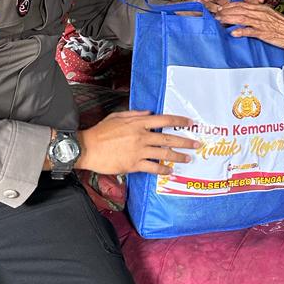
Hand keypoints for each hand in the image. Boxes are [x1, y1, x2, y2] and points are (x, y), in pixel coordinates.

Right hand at [78, 111, 198, 175]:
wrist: (87, 148)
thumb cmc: (100, 132)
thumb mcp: (117, 116)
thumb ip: (135, 114)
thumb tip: (150, 113)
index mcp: (138, 123)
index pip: (164, 119)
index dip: (179, 120)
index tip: (190, 122)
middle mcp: (141, 136)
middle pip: (168, 138)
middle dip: (185, 141)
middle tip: (196, 144)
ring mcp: (138, 151)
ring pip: (164, 154)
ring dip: (178, 156)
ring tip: (187, 158)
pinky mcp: (133, 164)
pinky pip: (153, 167)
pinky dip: (163, 169)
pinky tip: (170, 171)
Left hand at [209, 0, 283, 51]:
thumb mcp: (270, 16)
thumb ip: (258, 13)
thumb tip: (246, 13)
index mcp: (261, 8)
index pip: (242, 3)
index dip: (228, 4)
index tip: (218, 6)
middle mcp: (261, 13)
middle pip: (239, 9)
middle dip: (225, 10)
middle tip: (213, 12)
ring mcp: (263, 22)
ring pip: (243, 18)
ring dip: (230, 19)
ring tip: (219, 20)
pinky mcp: (266, 33)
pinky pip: (252, 31)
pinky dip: (242, 31)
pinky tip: (233, 33)